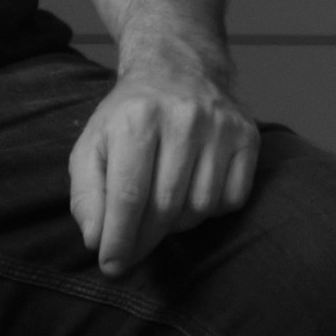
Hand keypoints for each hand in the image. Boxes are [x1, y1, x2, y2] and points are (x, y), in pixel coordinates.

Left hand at [69, 47, 264, 275]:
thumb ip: (86, 195)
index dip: (119, 239)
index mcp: (137, 119)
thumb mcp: (92, 146)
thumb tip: (96, 240)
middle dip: (144, 240)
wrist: (178, 68)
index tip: (111, 267)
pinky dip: (211, 209)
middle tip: (132, 252)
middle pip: (165, 207)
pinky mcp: (249, 135)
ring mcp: (221, 126)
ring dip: (178, 223)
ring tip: (162, 209)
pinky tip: (192, 192)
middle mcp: (183, 118)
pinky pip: (232, 199)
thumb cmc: (128, 116)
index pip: (128, 195)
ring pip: (200, 207)